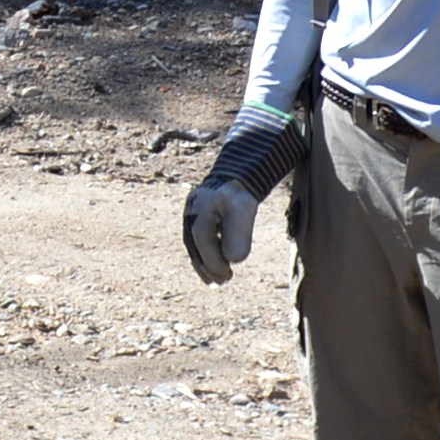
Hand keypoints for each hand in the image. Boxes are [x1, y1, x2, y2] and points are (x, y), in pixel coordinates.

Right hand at [181, 106, 305, 285]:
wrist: (246, 157)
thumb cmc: (245, 185)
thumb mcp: (245, 210)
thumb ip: (238, 235)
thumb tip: (232, 260)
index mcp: (202, 208)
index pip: (204, 243)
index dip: (215, 262)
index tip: (229, 274)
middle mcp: (193, 207)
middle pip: (194, 243)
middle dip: (207, 265)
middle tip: (222, 281)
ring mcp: (194, 205)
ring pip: (193, 240)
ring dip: (203, 260)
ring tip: (215, 277)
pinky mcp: (200, 205)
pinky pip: (196, 232)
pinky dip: (203, 248)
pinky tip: (214, 258)